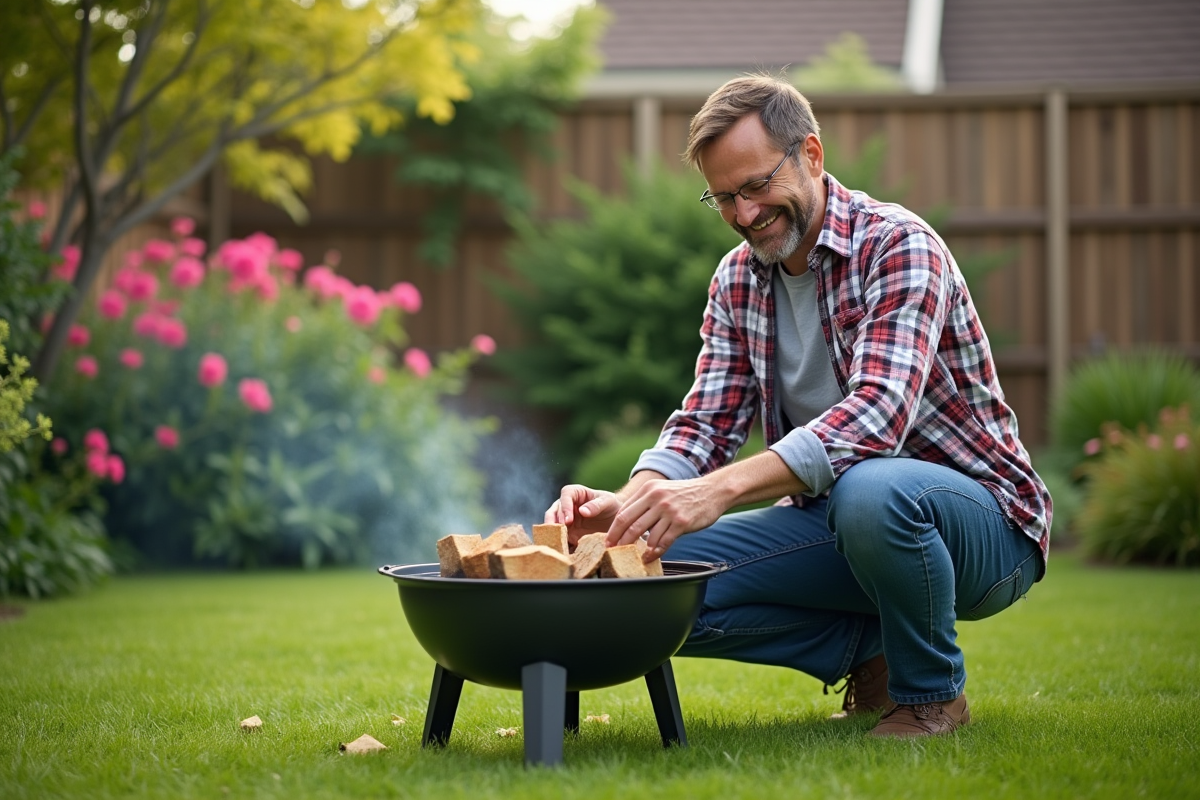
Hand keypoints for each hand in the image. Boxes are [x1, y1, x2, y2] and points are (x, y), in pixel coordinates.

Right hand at [545, 484, 620, 545]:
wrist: (615, 520)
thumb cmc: (611, 505)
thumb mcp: (608, 502)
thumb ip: (596, 505)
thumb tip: (582, 511)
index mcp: (576, 493)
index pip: (566, 494)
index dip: (565, 507)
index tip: (568, 520)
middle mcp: (566, 505)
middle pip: (554, 511)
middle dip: (554, 523)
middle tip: (559, 534)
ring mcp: (565, 520)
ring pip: (553, 526)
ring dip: (554, 535)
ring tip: (558, 544)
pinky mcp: (567, 533)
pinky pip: (560, 538)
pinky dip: (560, 544)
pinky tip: (563, 552)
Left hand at [606, 477, 725, 558]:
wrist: (712, 491)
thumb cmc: (684, 494)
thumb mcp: (661, 489)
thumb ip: (644, 502)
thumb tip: (626, 521)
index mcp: (648, 490)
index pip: (624, 512)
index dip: (613, 529)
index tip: (608, 541)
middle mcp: (657, 499)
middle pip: (630, 524)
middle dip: (619, 541)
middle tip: (613, 552)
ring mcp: (669, 511)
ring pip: (646, 535)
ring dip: (637, 549)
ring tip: (632, 556)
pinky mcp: (681, 523)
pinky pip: (663, 542)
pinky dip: (654, 553)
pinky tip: (648, 557)